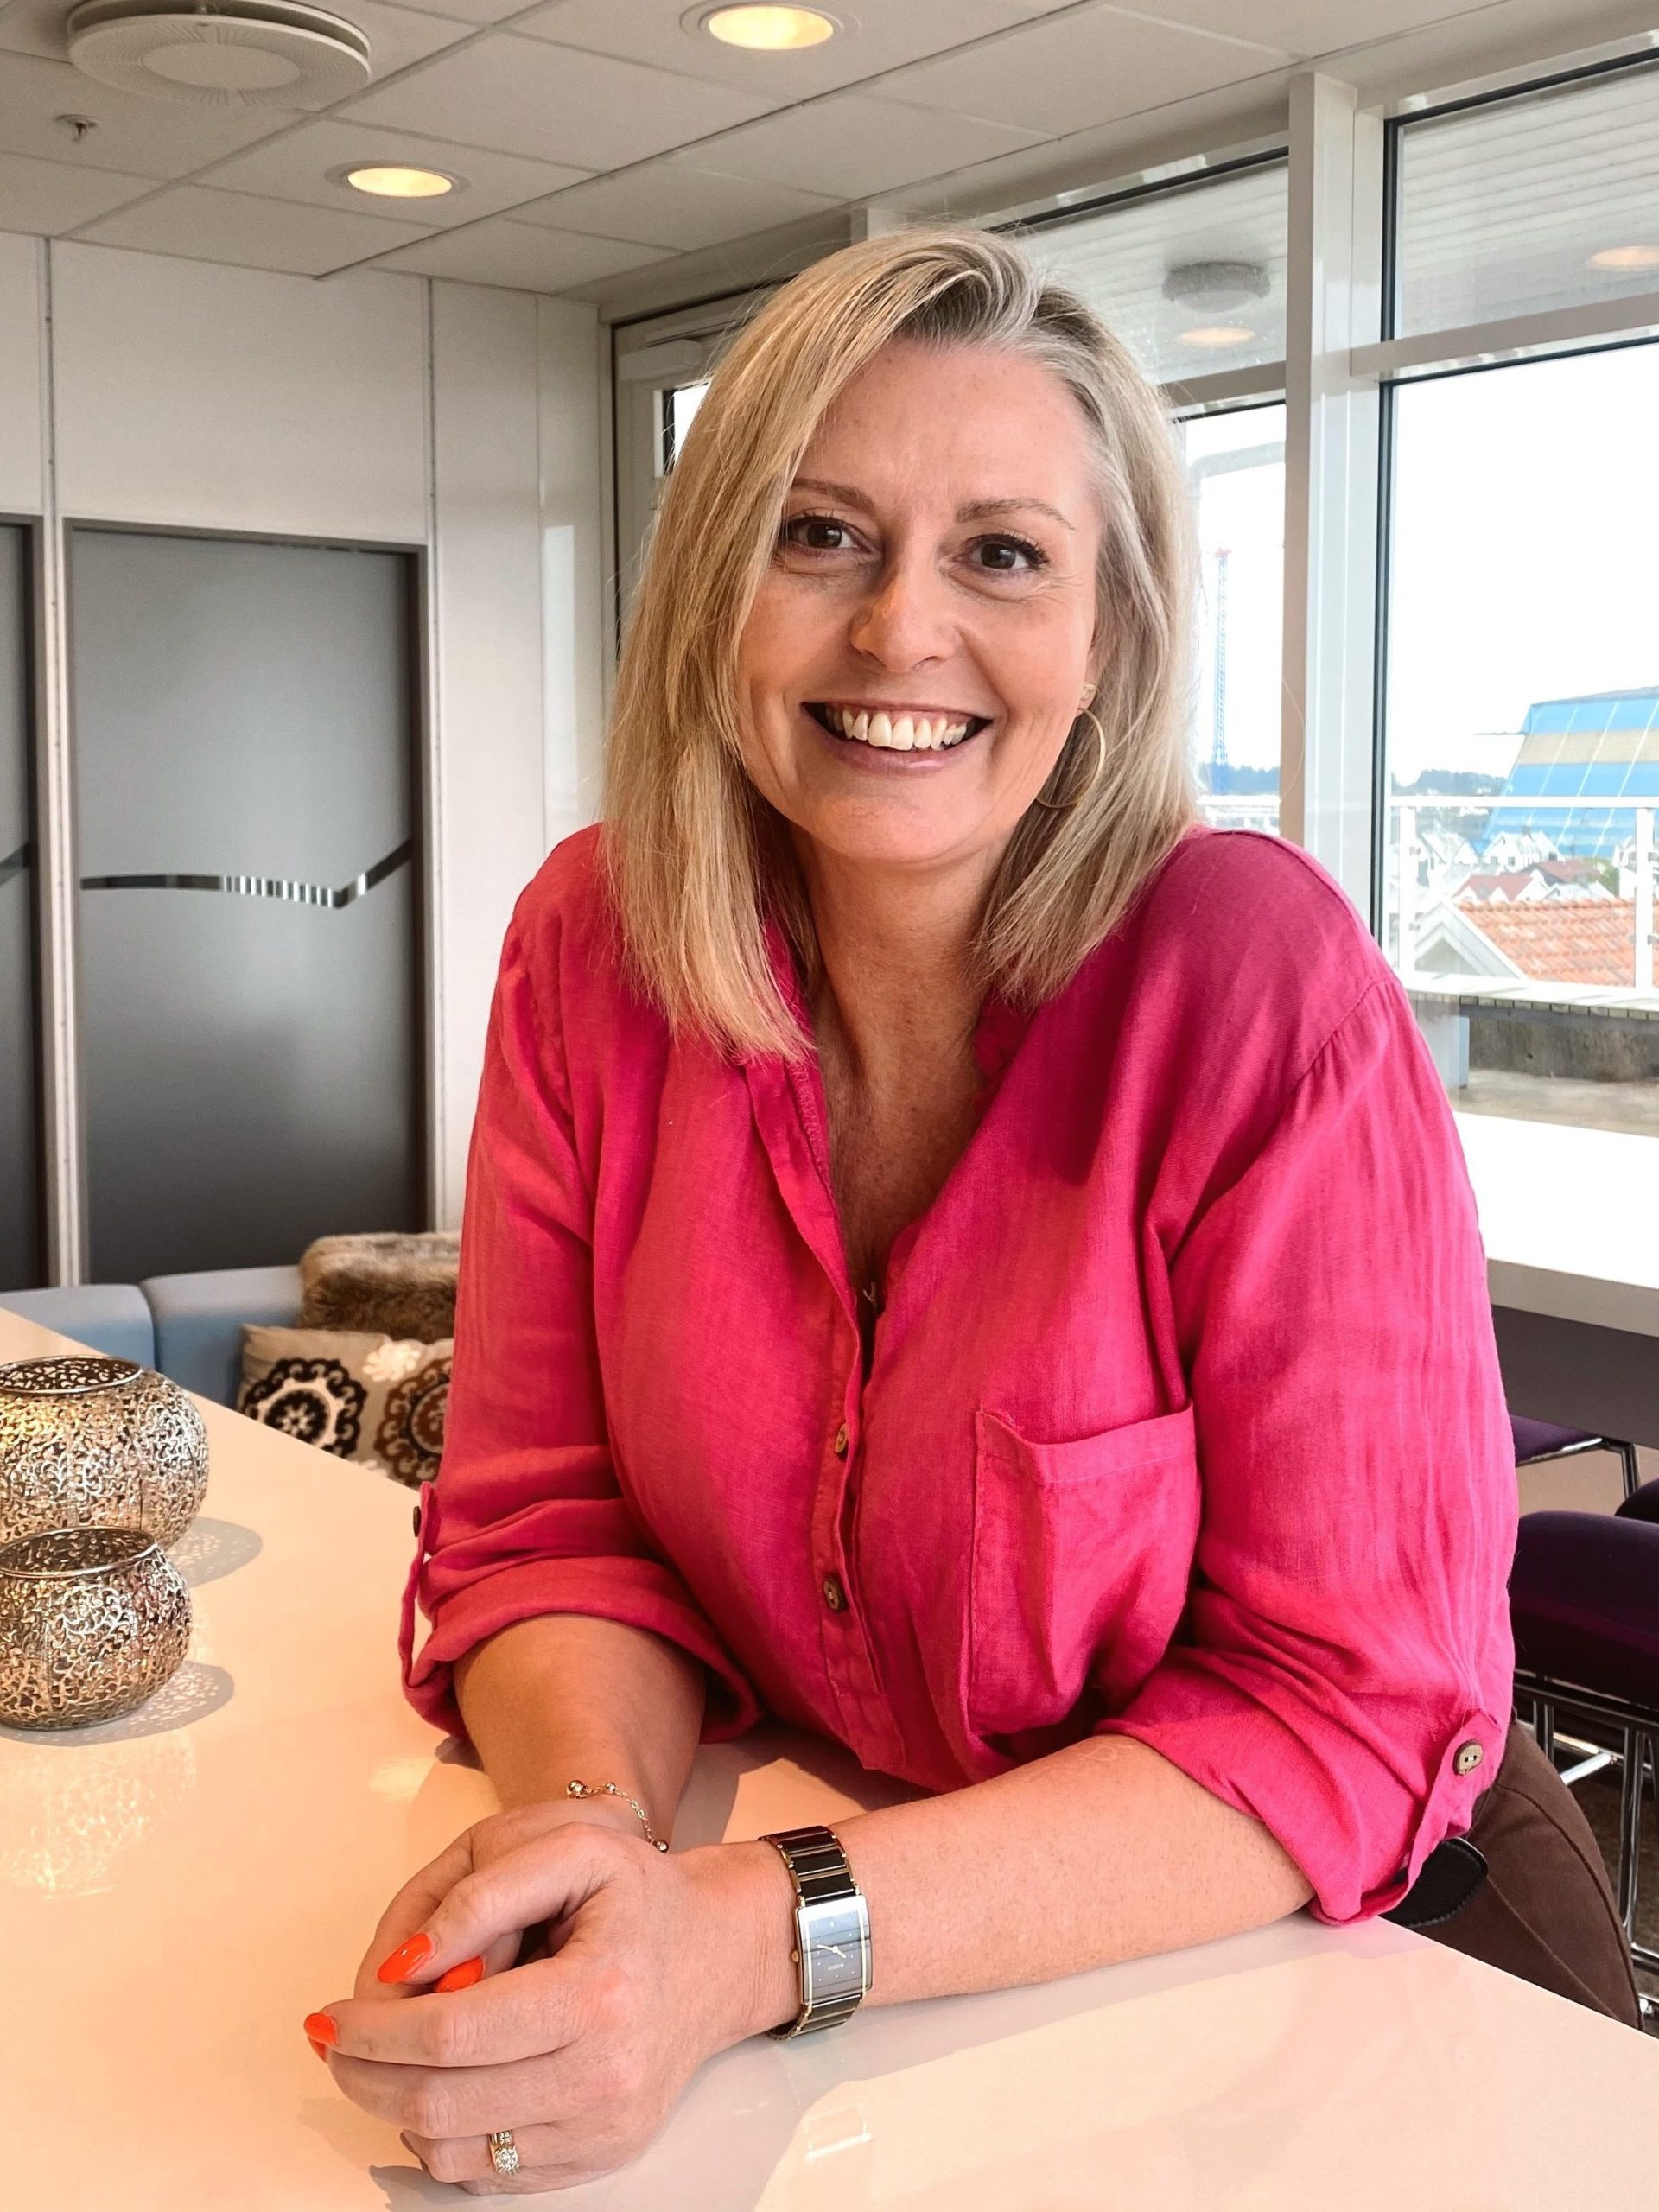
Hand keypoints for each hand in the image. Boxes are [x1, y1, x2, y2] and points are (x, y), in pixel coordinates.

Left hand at [307, 1820, 795, 2192]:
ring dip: (395, 2109)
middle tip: (332, 2043)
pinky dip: (442, 2136)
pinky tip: (438, 2086)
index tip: (327, 2015)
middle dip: (363, 2075)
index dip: (371, 2030)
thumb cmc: (637, 1894)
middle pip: (440, 2103)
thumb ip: (480, 1893)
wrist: (715, 1954)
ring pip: (454, 2151)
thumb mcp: (569, 1848)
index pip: (449, 2034)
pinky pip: (487, 2175)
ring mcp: (603, 2129)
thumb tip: (401, 1968)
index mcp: (596, 1994)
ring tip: (383, 2061)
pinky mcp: (599, 2159)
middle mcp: (604, 2077)